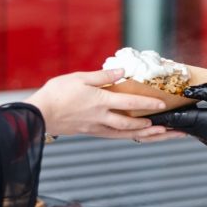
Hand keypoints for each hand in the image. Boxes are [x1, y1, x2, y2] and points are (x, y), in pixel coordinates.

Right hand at [25, 68, 172, 139]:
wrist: (39, 114)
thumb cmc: (57, 93)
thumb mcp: (80, 78)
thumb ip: (103, 76)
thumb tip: (122, 71)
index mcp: (101, 101)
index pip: (130, 102)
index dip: (148, 103)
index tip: (162, 104)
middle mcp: (101, 117)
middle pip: (132, 124)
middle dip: (152, 126)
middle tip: (168, 127)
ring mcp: (96, 127)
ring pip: (125, 134)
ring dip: (143, 135)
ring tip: (158, 135)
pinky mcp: (90, 132)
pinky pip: (114, 135)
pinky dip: (127, 135)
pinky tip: (133, 134)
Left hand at [148, 83, 206, 150]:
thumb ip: (204, 91)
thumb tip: (186, 91)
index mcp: (205, 123)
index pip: (175, 120)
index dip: (158, 116)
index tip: (143, 113)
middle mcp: (204, 135)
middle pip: (178, 126)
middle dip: (163, 118)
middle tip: (146, 111)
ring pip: (187, 129)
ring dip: (176, 120)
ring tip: (161, 111)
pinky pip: (196, 131)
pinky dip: (188, 123)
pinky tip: (182, 114)